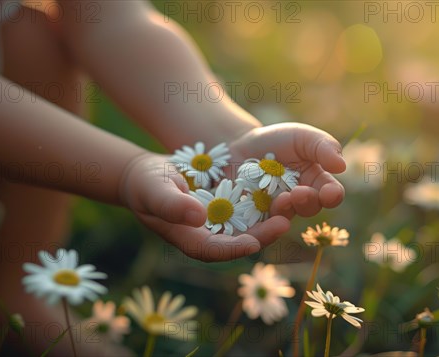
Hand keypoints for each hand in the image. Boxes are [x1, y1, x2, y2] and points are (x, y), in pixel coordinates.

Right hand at [118, 153, 288, 261]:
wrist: (149, 175)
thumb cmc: (146, 185)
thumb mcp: (155, 191)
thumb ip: (172, 205)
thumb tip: (199, 216)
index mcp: (192, 240)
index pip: (217, 250)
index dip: (236, 248)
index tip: (255, 241)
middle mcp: (211, 236)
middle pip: (241, 241)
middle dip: (264, 234)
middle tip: (285, 221)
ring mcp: (222, 223)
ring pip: (251, 225)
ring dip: (271, 217)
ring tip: (291, 204)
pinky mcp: (229, 208)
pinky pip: (250, 208)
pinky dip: (266, 201)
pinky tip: (283, 189)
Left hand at [229, 123, 345, 218]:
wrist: (238, 146)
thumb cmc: (276, 140)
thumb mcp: (302, 137)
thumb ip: (323, 146)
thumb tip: (342, 166)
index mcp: (316, 182)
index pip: (331, 194)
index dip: (332, 196)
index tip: (330, 193)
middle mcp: (299, 201)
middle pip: (309, 208)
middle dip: (306, 201)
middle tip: (298, 192)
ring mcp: (276, 212)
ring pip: (283, 220)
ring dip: (285, 212)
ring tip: (281, 200)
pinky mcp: (253, 219)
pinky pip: (257, 229)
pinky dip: (259, 228)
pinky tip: (256, 219)